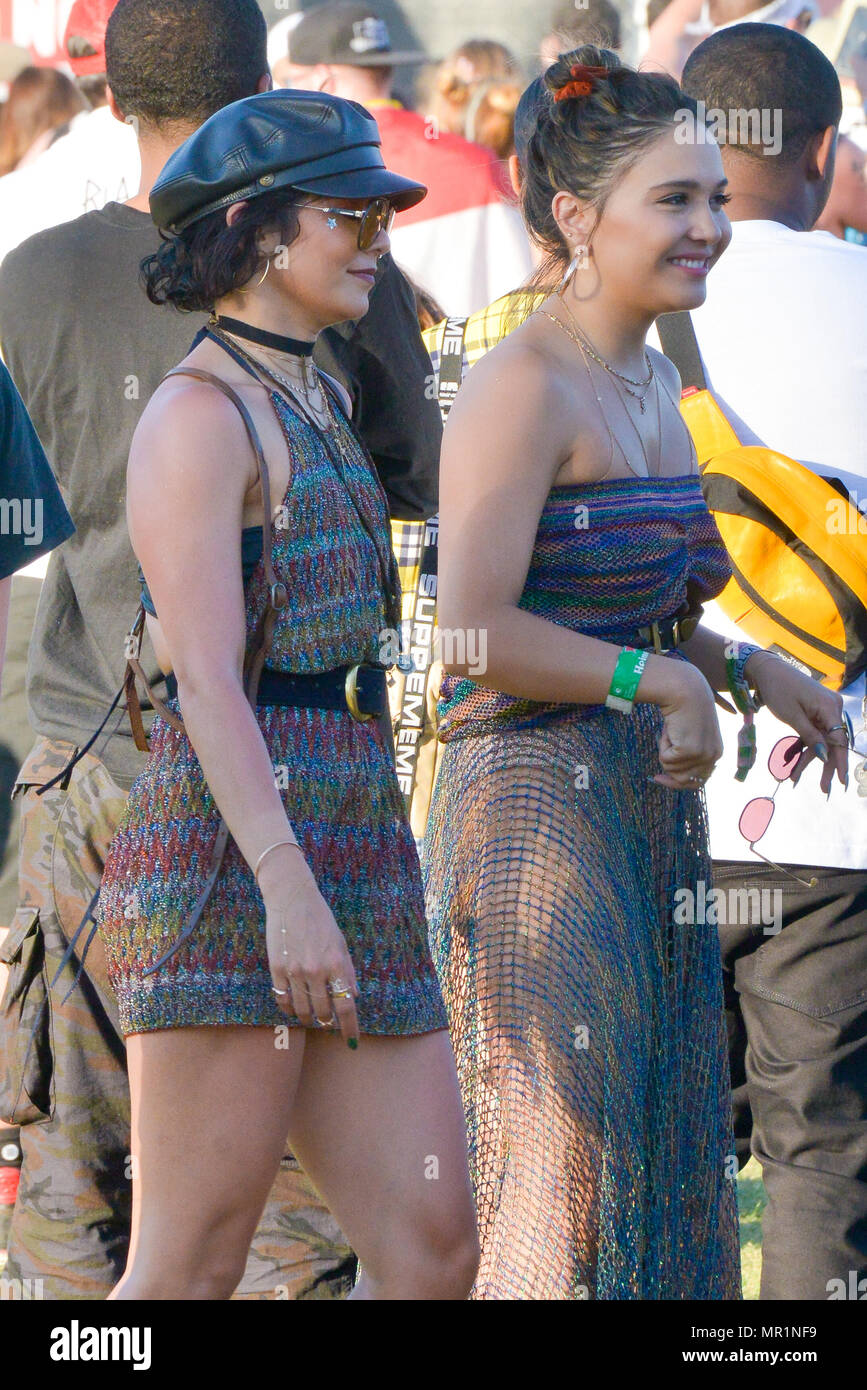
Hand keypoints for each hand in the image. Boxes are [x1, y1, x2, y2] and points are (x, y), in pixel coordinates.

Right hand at [259, 846, 359, 1045]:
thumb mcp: (341, 943)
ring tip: (312, 1018)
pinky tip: (293, 1009)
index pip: (346, 1006)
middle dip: (327, 1022)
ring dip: (309, 1019)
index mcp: (337, 963)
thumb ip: (348, 971)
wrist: (292, 899)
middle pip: (323, 1012)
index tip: (352, 1041)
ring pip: (302, 1010)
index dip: (350, 1028)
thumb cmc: (321, 920)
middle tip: (328, 1022)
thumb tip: (353, 996)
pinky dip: (289, 1009)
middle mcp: (316, 970)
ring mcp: (295, 971)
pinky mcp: (277, 968)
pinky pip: (282, 999)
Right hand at [652, 660, 722, 789]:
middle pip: (684, 780)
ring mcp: (702, 755)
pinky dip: (662, 745)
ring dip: (665, 752)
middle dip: (668, 774)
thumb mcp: (691, 734)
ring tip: (671, 733)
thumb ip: (689, 752)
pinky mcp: (689, 751)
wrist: (685, 690)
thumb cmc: (685, 708)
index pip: (699, 780)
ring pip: (672, 770)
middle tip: (656, 775)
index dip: (678, 783)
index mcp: (716, 753)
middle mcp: (713, 756)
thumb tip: (673, 774)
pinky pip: (665, 759)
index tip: (661, 779)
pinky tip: (669, 730)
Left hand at [748, 652, 847, 793]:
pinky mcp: (815, 711)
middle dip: (826, 766)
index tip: (842, 780)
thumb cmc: (778, 689)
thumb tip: (826, 755)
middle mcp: (832, 708)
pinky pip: (814, 733)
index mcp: (829, 707)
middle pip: (833, 742)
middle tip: (824, 789)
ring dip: (810, 759)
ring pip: (822, 740)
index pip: (839, 739)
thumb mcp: (792, 716)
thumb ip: (810, 736)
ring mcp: (824, 709)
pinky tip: (795, 765)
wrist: (766, 670)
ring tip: (795, 779)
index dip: (840, 761)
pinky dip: (805, 747)